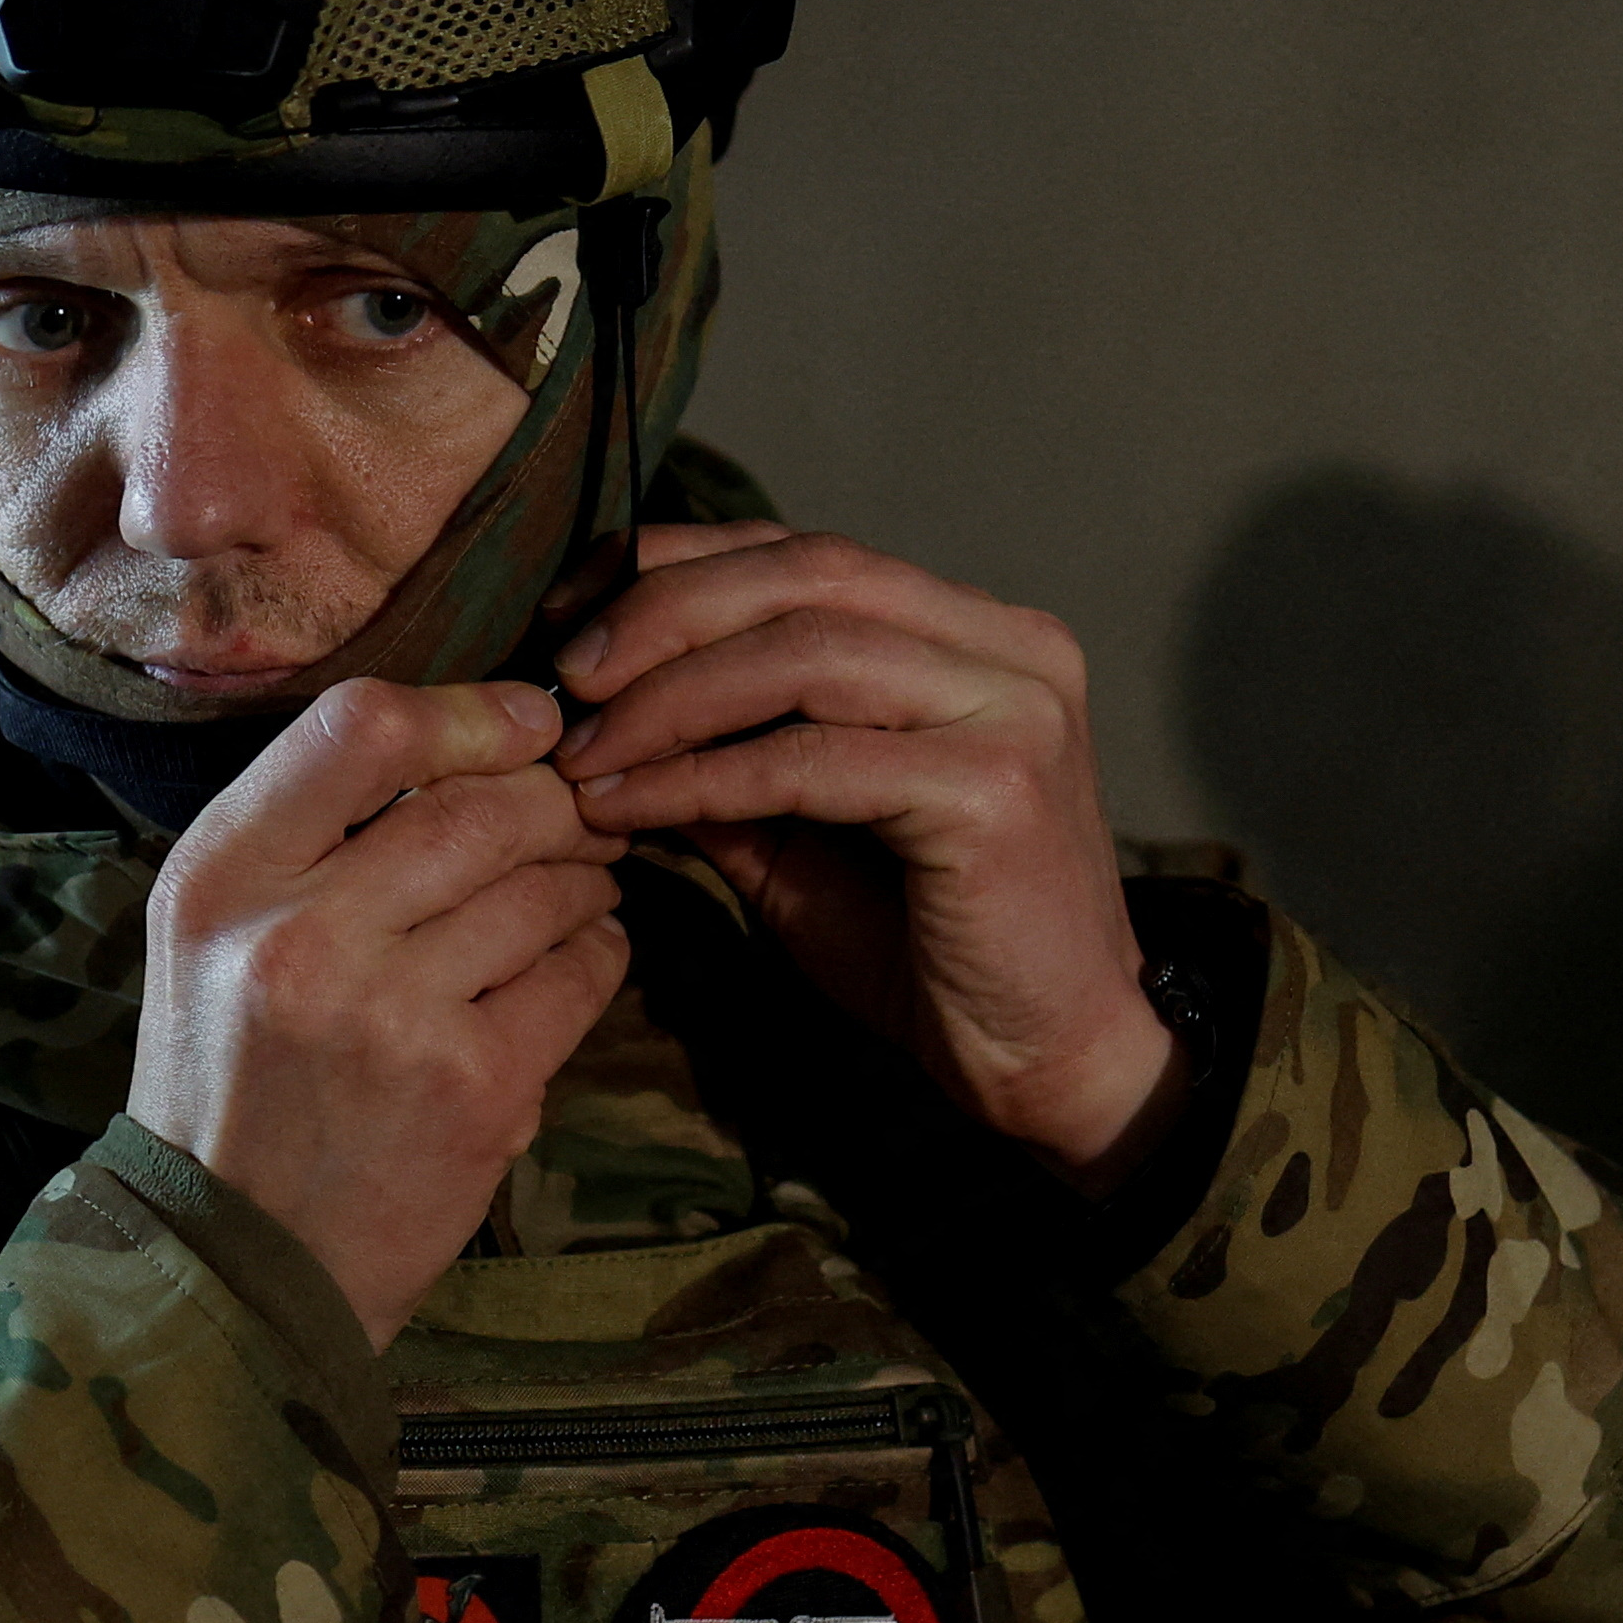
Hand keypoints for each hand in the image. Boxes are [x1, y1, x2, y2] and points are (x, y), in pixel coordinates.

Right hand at [133, 678, 629, 1347]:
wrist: (239, 1258)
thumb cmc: (232, 1077)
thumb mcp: (213, 933)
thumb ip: (309, 832)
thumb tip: (470, 739)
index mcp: (222, 878)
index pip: (361, 729)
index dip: (471, 712)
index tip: (527, 723)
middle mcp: (300, 935)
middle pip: (480, 806)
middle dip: (553, 802)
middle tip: (579, 816)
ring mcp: (393, 1016)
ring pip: (544, 888)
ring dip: (586, 877)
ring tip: (583, 887)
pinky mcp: (474, 1088)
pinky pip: (580, 975)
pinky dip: (600, 952)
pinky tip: (583, 956)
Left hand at [549, 524, 1185, 1190]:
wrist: (1059, 1066)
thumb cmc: (936, 956)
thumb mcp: (807, 838)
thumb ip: (727, 763)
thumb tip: (597, 713)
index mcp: (980, 636)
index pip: (809, 556)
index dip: (680, 567)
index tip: (570, 614)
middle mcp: (1010, 648)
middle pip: (806, 574)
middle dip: (663, 612)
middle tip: (564, 675)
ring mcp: (1012, 709)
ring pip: (805, 650)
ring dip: (669, 696)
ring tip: (583, 750)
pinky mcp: (991, 788)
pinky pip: (811, 758)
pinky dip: (704, 776)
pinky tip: (633, 808)